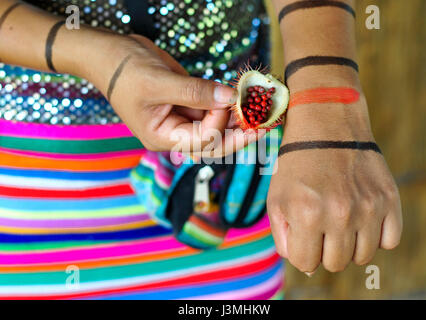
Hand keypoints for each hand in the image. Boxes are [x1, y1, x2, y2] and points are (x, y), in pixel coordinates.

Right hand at [82, 32, 259, 155]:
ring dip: (239, 118)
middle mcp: (175, 132)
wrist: (111, 54)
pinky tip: (244, 98)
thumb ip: (195, 92)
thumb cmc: (125, 71)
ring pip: (217, 126)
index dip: (219, 123)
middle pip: (215, 141)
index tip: (227, 99)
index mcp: (163, 136)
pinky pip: (213, 108)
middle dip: (240, 133)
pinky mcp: (189, 103)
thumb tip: (230, 98)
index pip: (202, 140)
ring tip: (262, 111)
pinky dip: (228, 104)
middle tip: (266, 123)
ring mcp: (183, 118)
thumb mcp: (158, 82)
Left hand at [267, 93, 402, 272]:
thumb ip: (284, 238)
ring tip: (340, 222)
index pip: (306, 263)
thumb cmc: (296, 164)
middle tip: (321, 229)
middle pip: (336, 264)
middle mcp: (340, 214)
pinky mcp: (389, 198)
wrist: (326, 125)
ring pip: (363, 256)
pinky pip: (390, 241)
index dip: (301, 253)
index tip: (303, 237)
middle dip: (324, 251)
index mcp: (307, 214)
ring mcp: (369, 207)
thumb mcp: (277, 198)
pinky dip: (376, 236)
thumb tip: (307, 266)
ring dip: (349, 245)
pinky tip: (362, 218)